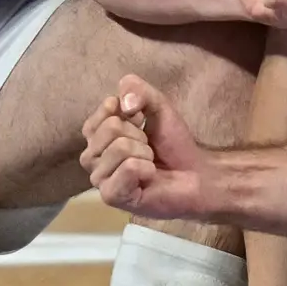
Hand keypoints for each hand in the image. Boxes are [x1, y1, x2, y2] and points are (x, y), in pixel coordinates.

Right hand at [80, 74, 211, 218]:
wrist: (195, 174)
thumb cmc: (172, 143)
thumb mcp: (157, 105)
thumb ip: (137, 89)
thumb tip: (122, 103)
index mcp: (97, 134)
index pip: (104, 111)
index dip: (130, 113)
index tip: (142, 124)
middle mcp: (91, 156)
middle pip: (110, 127)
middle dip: (139, 134)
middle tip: (148, 148)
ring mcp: (99, 178)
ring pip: (120, 148)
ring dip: (144, 152)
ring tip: (149, 162)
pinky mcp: (111, 196)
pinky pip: (128, 168)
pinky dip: (146, 168)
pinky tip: (149, 176)